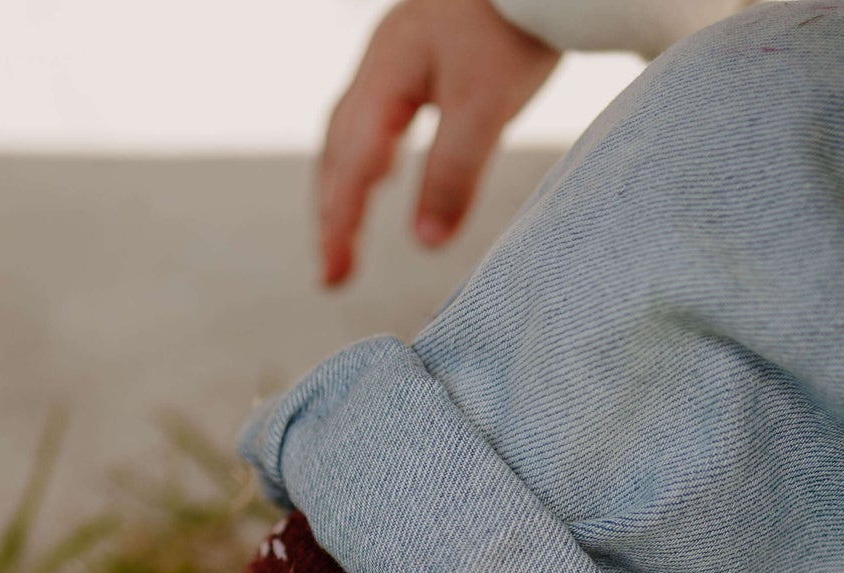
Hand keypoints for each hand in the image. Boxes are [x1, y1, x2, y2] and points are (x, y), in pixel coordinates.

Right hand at [318, 0, 559, 286]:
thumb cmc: (511, 24)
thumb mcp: (485, 107)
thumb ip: (452, 175)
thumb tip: (426, 244)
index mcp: (384, 74)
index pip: (351, 164)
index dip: (340, 223)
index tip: (333, 275)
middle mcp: (378, 64)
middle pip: (337, 151)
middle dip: (332, 214)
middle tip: (331, 274)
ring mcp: (394, 57)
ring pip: (350, 134)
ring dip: (342, 188)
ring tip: (342, 235)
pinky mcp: (419, 55)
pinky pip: (374, 116)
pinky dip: (366, 157)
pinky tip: (383, 172)